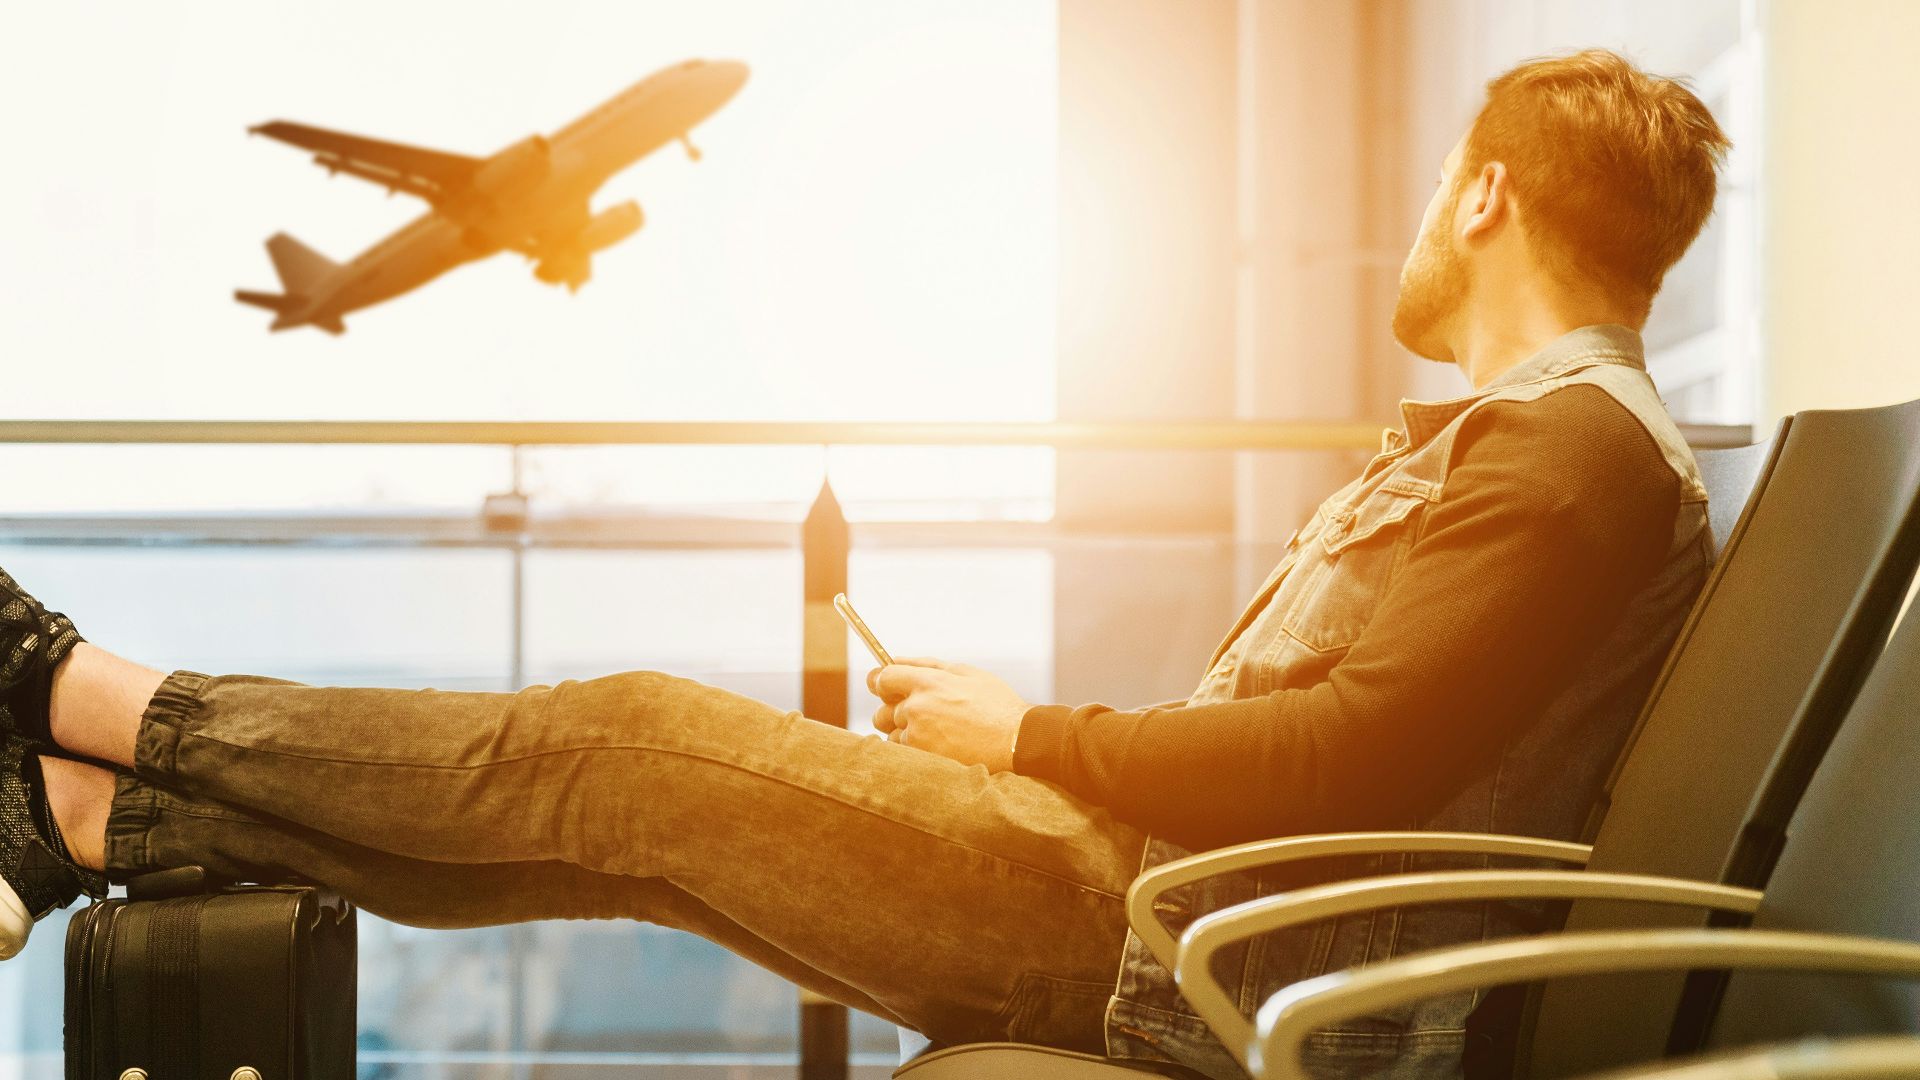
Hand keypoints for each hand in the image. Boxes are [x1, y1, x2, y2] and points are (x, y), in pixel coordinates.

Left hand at [867, 657, 1029, 771]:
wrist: (1016, 741)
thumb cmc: (995, 704)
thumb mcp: (966, 673)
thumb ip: (926, 664)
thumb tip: (893, 658)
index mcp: (928, 682)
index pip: (882, 679)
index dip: (882, 683)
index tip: (889, 689)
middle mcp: (917, 708)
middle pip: (882, 710)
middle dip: (895, 712)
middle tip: (922, 715)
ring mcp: (917, 736)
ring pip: (892, 734)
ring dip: (905, 733)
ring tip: (936, 732)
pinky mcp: (921, 758)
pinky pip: (903, 753)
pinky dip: (914, 750)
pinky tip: (939, 746)